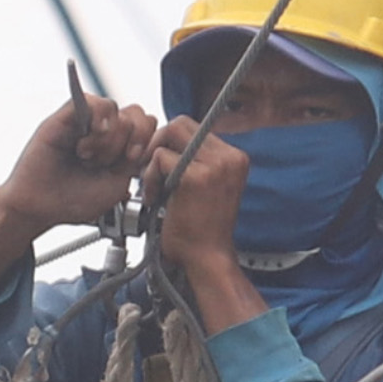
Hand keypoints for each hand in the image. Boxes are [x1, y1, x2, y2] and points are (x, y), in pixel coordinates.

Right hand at [0, 92, 159, 291]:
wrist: (39, 207)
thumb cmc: (72, 200)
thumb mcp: (117, 184)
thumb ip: (134, 158)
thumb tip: (140, 134)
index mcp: (120, 146)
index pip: (148, 125)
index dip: (145, 142)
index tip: (132, 162)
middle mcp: (104, 131)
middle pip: (135, 115)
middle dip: (125, 143)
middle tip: (103, 163)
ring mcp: (85, 121)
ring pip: (114, 109)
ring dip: (106, 138)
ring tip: (87, 156)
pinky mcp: (66, 116)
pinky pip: (92, 101)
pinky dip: (95, 120)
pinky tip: (85, 143)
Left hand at [146, 118, 264, 332]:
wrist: (207, 258)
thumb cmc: (201, 230)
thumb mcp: (207, 187)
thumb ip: (196, 162)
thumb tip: (168, 142)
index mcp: (235, 157)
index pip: (195, 127)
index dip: (169, 141)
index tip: (158, 164)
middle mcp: (230, 156)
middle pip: (181, 123)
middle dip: (157, 143)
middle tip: (148, 170)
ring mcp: (215, 165)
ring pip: (170, 135)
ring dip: (152, 162)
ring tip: (154, 189)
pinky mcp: (196, 177)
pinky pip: (160, 158)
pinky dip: (150, 177)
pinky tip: (153, 198)